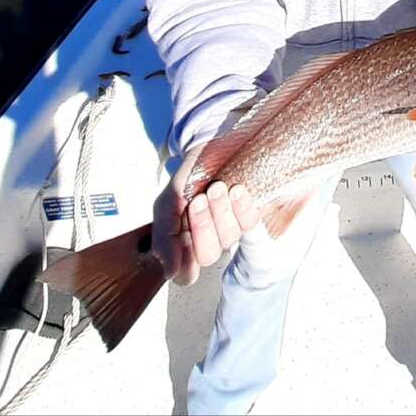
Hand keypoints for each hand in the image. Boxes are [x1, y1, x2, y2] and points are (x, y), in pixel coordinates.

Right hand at [151, 144, 259, 285]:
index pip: (186, 273)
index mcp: (186, 242)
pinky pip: (250, 221)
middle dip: (202, 227)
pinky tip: (236, 190)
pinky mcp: (251, 213)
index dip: (185, 261)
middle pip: (209, 255)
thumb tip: (169, 271)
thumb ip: (164, 236)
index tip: (181, 236)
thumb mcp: (167, 202)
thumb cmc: (191, 174)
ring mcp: (232, 227)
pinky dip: (241, 207)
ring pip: (229, 238)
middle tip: (198, 201)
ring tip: (215, 188)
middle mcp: (211, 239)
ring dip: (220, 212)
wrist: (212, 143)